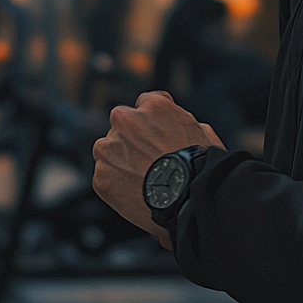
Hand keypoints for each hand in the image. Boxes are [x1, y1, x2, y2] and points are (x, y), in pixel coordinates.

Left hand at [92, 90, 225, 250]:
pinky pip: (105, 175)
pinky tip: (136, 193)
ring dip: (121, 160)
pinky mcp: (101, 175)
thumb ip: (179, 120)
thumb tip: (174, 125)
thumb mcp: (201, 130)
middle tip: (149, 160)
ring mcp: (110, 147)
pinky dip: (116, 183)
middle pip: (123, 125)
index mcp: (153, 105)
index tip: (158, 137)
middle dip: (132, 139)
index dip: (153, 123)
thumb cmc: (201, 167)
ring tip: (143, 180)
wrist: (189, 198)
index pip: (146, 104)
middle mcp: (126, 120)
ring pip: (109, 150)